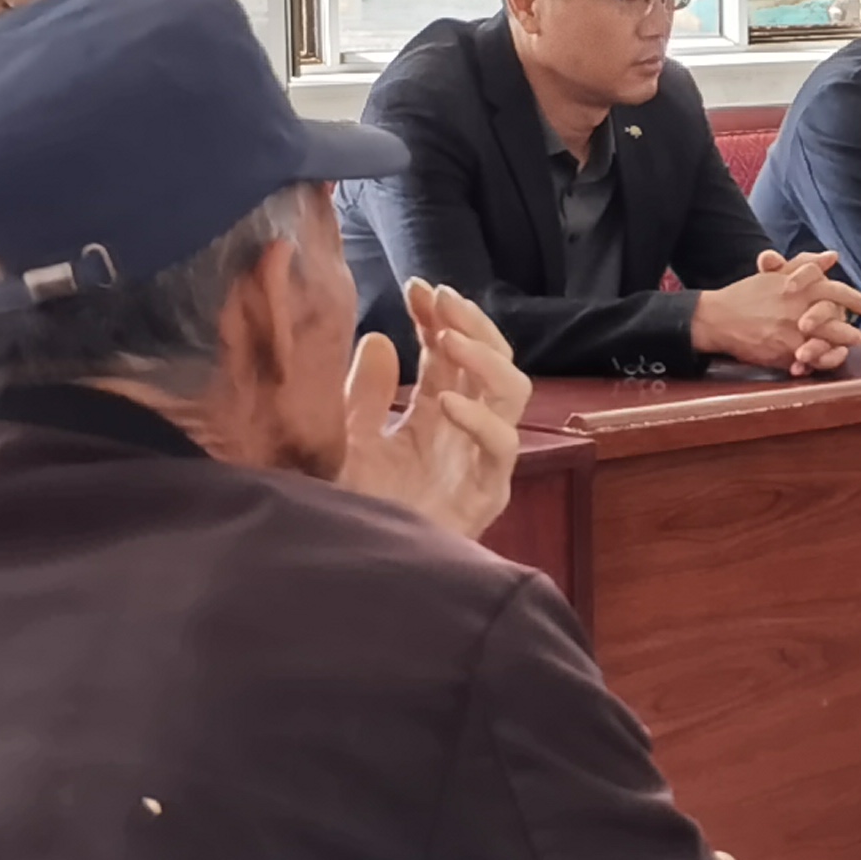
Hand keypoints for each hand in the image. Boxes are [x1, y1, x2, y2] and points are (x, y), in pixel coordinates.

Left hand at [339, 280, 532, 540]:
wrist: (357, 572)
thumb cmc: (357, 510)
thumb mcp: (348, 439)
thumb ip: (364, 394)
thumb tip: (381, 339)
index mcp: (436, 414)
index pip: (451, 353)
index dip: (440, 317)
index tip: (418, 287)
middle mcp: (467, 431)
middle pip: (492, 361)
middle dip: (471, 324)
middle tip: (441, 299)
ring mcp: (482, 460)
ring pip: (513, 392)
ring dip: (485, 358)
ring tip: (447, 338)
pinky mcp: (488, 493)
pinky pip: (501, 447)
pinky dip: (477, 420)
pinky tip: (444, 403)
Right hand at [694, 252, 860, 374]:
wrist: (718, 318)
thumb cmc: (747, 295)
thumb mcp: (775, 275)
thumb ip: (805, 264)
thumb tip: (831, 256)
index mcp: (797, 286)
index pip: (834, 290)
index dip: (854, 299)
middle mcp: (797, 307)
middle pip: (836, 317)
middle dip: (850, 328)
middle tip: (859, 335)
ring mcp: (791, 330)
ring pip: (827, 340)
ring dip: (840, 346)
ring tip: (846, 349)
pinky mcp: (783, 351)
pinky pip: (810, 359)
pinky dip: (819, 362)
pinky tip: (826, 360)